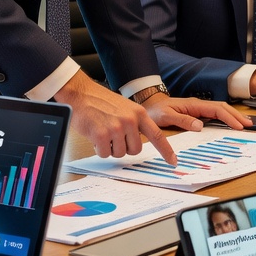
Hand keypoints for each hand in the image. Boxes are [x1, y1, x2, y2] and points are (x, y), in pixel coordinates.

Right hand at [54, 71, 177, 163]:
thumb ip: (135, 122)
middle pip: (135, 150)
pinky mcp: (101, 134)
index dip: (166, 150)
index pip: (157, 135)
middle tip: (114, 137)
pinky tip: (95, 136)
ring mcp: (116, 127)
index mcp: (139, 113)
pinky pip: (104, 154)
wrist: (81, 94)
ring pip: (119, 153)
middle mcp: (130, 120)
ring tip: (103, 133)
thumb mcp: (125, 108)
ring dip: (111, 148)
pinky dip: (99, 149)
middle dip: (124, 148)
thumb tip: (138, 141)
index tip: (173, 161)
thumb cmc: (101, 102)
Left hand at [143, 95, 251, 132]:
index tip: (239, 126)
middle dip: (236, 115)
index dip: (229, 118)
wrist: (149, 104)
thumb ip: (183, 121)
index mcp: (194, 105)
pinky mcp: (197, 112)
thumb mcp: (166, 116)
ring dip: (233, 116)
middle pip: (223, 108)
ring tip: (244, 123)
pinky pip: (215, 114)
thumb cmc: (156, 111)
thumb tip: (201, 126)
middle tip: (249, 125)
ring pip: (220, 109)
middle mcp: (199, 105)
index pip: (217, 110)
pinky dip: (225, 117)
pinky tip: (229, 123)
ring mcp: (199, 108)